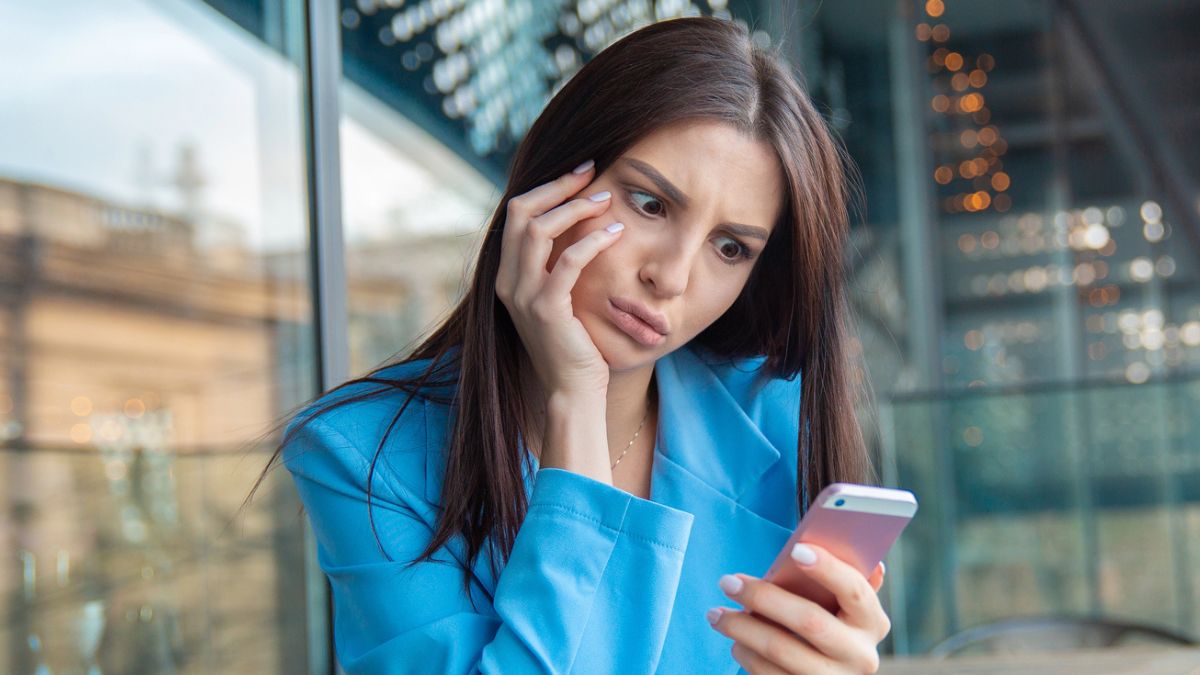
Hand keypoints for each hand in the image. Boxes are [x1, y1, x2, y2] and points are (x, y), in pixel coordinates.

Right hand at [495, 159, 623, 397]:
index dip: (548, 189)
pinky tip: (616, 234)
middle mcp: (507, 282)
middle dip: (558, 187)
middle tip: (591, 173)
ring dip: (575, 208)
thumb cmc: (573, 344)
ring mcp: (524, 295)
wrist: (571, 391)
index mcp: (507, 275)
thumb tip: (578, 225)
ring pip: (538, 230)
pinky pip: (568, 261)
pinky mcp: (547, 309)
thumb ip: (556, 266)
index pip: (516, 214)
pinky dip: (593, 241)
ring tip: (606, 200)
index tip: (580, 176)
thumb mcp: (558, 298)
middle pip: (520, 212)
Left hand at [707, 544, 889, 673]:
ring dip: (741, 627)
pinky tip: (735, 640)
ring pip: (780, 649)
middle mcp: (860, 655)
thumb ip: (840, 579)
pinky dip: (745, 653)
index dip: (828, 569)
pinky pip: (768, 674)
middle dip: (763, 597)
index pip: (855, 590)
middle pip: (809, 621)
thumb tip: (832, 544)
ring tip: (716, 613)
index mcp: (872, 622)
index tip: (796, 550)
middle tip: (728, 581)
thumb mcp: (842, 607)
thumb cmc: (829, 627)